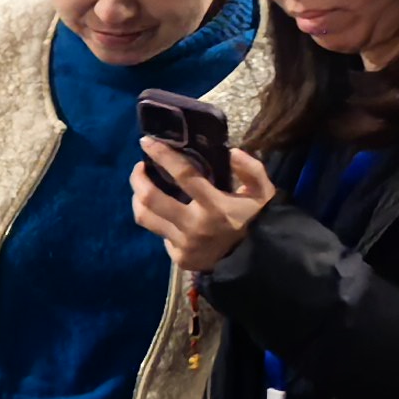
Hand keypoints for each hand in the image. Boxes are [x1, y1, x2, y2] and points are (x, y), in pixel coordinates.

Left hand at [128, 131, 271, 274]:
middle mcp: (195, 225)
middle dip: (137, 179)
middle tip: (138, 167)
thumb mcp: (261, 192)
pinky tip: (157, 210)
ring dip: (136, 198)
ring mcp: (183, 243)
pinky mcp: (177, 257)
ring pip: (145, 217)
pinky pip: (156, 233)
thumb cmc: (251, 217)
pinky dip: (154, 218)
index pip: (184, 176)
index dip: (163, 156)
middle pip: (151, 199)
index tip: (147, 142)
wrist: (252, 257)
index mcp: (216, 206)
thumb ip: (252, 170)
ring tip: (141, 185)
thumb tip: (232, 152)